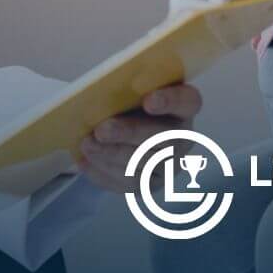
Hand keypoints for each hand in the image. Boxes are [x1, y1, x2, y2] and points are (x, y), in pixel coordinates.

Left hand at [75, 84, 202, 192]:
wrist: (127, 129)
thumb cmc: (132, 102)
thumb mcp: (135, 88)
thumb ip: (129, 87)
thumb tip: (106, 91)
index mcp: (185, 106)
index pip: (187, 101)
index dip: (170, 101)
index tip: (149, 101)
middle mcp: (184, 137)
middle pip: (165, 138)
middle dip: (130, 134)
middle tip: (101, 130)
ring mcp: (170, 165)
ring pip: (145, 164)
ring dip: (112, 155)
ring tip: (87, 145)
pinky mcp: (151, 185)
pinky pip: (129, 184)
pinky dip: (104, 173)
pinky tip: (85, 161)